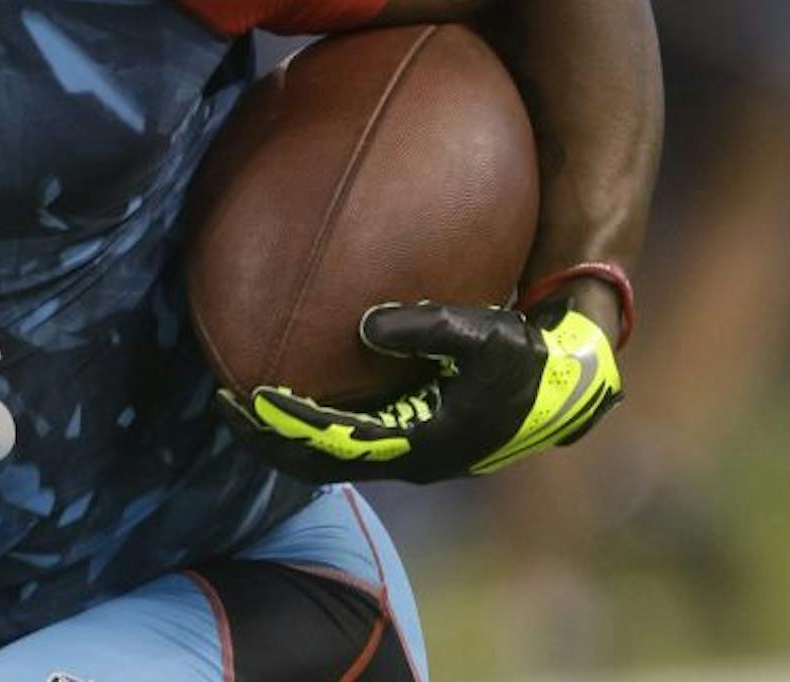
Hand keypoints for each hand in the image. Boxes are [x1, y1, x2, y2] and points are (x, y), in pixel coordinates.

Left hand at [217, 300, 621, 483]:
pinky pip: (344, 439)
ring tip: (242, 401)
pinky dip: (309, 424)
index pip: (332, 444)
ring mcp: (406, 452)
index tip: (245, 398)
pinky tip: (290, 388)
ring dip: (282, 436)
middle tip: (222, 401)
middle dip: (267, 439)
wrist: (567, 388)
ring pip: (326, 459)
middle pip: (316, 466)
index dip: (286, 425)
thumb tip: (365, 323)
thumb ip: (428, 327)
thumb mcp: (485, 335)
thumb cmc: (528, 360)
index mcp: (419, 445)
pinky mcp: (410, 436)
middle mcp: (406, 459)